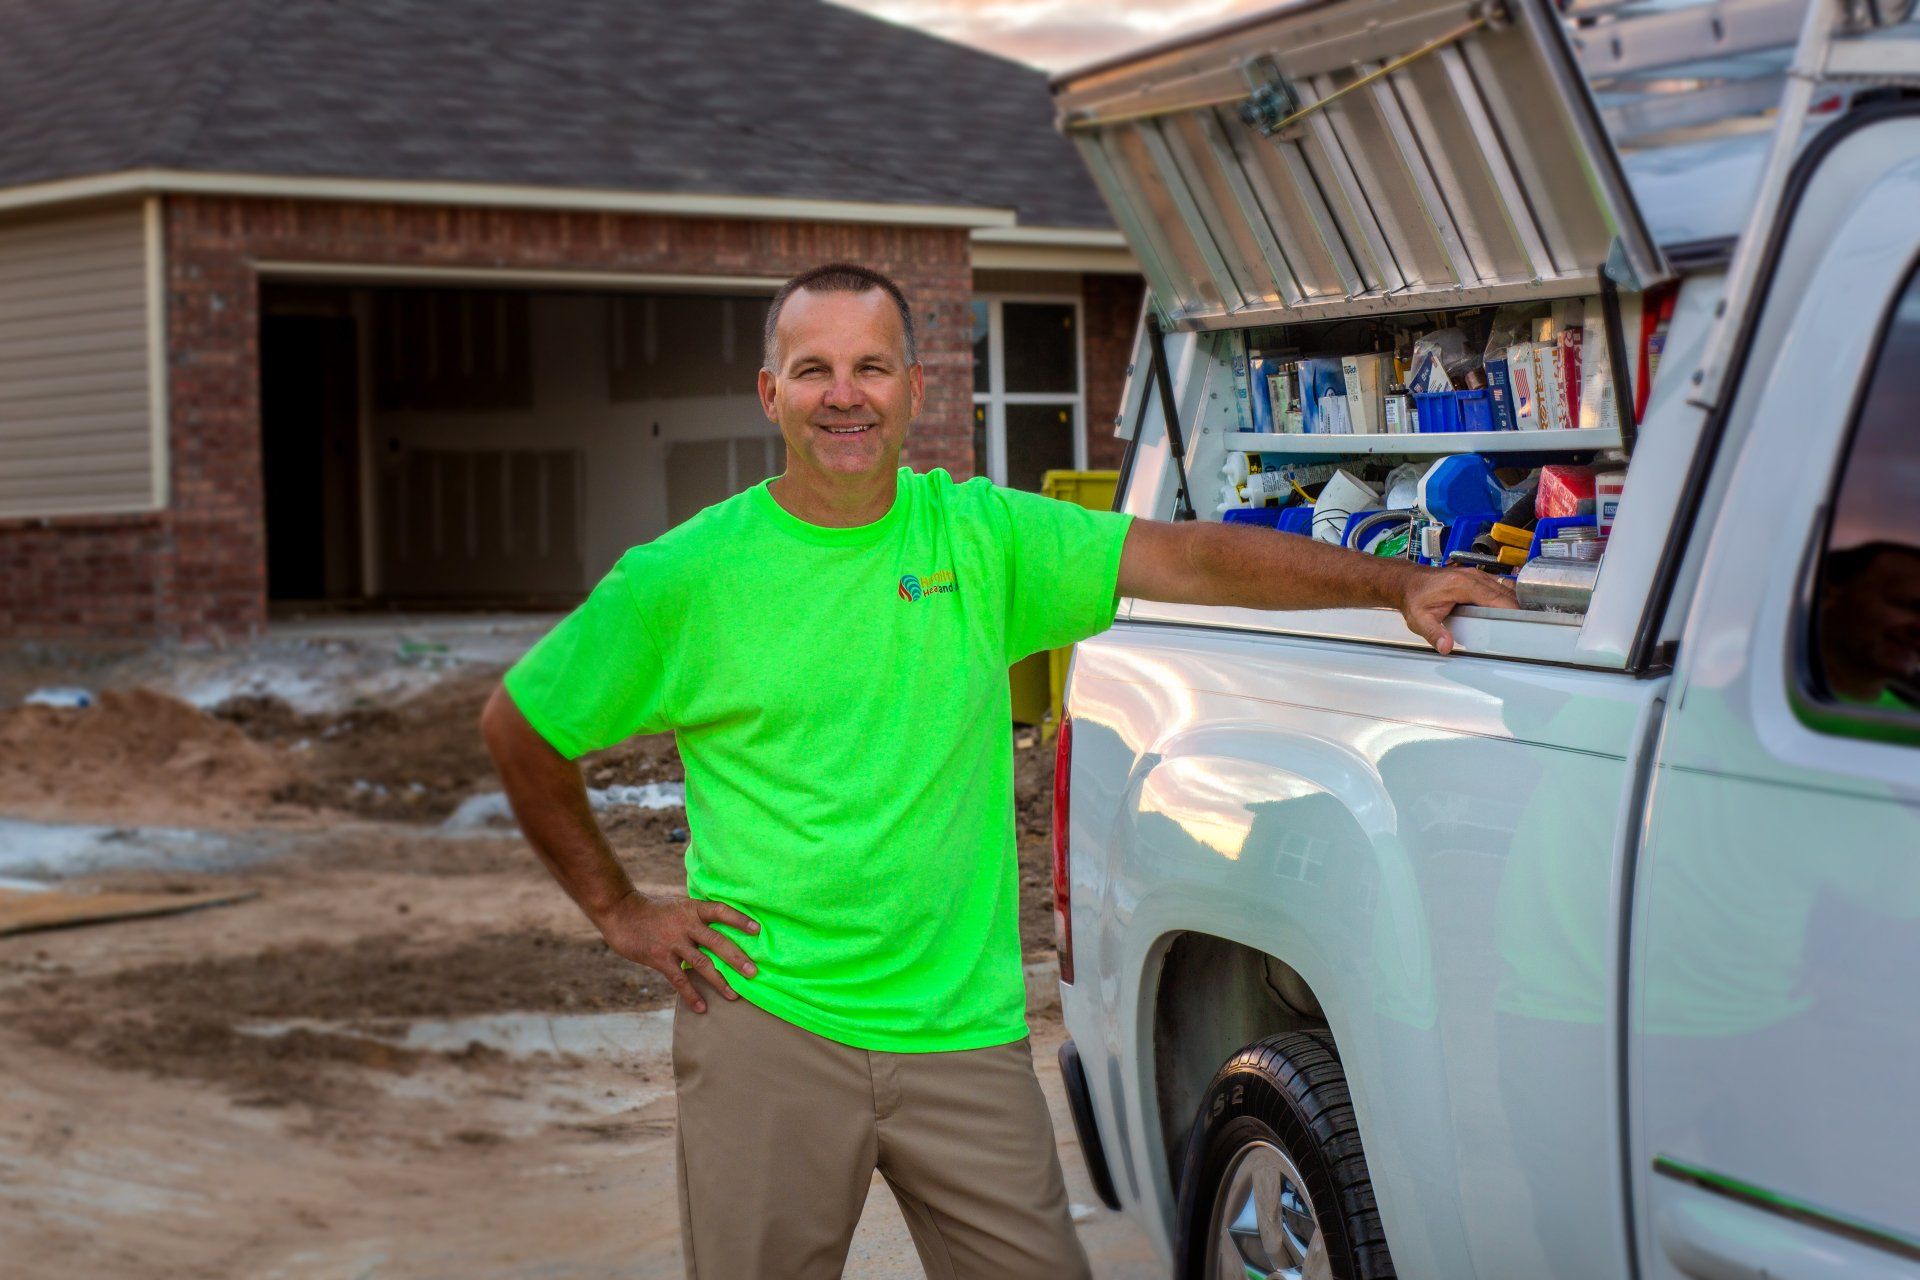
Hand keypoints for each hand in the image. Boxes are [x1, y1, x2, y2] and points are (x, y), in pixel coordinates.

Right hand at [593, 890, 759, 1011]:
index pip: (720, 911)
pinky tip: (701, 1007)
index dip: (739, 919)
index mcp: (692, 909)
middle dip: (737, 958)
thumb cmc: (653, 910)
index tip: (757, 930)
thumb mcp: (678, 905)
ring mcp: (673, 942)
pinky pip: (679, 979)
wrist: (622, 913)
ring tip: (734, 996)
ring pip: (702, 963)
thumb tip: (721, 925)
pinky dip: (691, 994)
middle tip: (754, 973)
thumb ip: (697, 916)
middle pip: (717, 941)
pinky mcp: (660, 958)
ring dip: (719, 981)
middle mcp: (685, 925)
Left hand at [1397, 566, 1517, 654]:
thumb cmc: (1414, 597)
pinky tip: (1513, 611)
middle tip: (1528, 628)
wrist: (1408, 582)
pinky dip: (1508, 597)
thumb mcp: (1419, 619)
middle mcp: (1472, 576)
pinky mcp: (1477, 577)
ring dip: (1516, 603)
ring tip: (1525, 622)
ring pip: (1505, 588)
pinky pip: (1499, 586)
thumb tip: (1446, 646)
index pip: (1495, 598)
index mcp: (1461, 584)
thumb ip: (1434, 633)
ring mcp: (1476, 575)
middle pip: (1505, 593)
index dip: (1511, 611)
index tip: (1523, 624)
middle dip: (1519, 610)